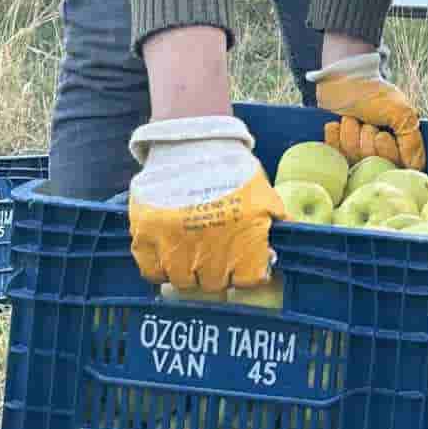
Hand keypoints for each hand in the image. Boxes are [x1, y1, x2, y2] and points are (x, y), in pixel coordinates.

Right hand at [127, 115, 284, 291]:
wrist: (192, 143)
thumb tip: (281, 248)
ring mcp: (175, 248)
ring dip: (190, 272)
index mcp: (244, 241)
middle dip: (218, 273)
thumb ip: (276, 222)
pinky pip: (152, 272)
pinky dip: (160, 269)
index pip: (248, 281)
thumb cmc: (232, 169)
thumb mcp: (263, 193)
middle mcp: (210, 252)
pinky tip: (169, 255)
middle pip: (213, 285)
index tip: (243, 264)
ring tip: (192, 253)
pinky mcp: (146, 239)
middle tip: (215, 256)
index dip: (247, 273)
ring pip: (182, 282)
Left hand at [308, 46, 425, 168]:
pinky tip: (337, 124)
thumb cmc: (374, 92)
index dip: (388, 154)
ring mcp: (357, 152)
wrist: (342, 78)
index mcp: (400, 142)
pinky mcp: (338, 150)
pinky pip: (335, 155)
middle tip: (367, 122)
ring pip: (354, 159)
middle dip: (368, 140)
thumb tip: (415, 166)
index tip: (381, 136)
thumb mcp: (400, 111)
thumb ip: (412, 140)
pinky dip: (335, 137)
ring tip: (352, 118)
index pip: (399, 166)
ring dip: (351, 134)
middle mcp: (381, 151)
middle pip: (375, 166)